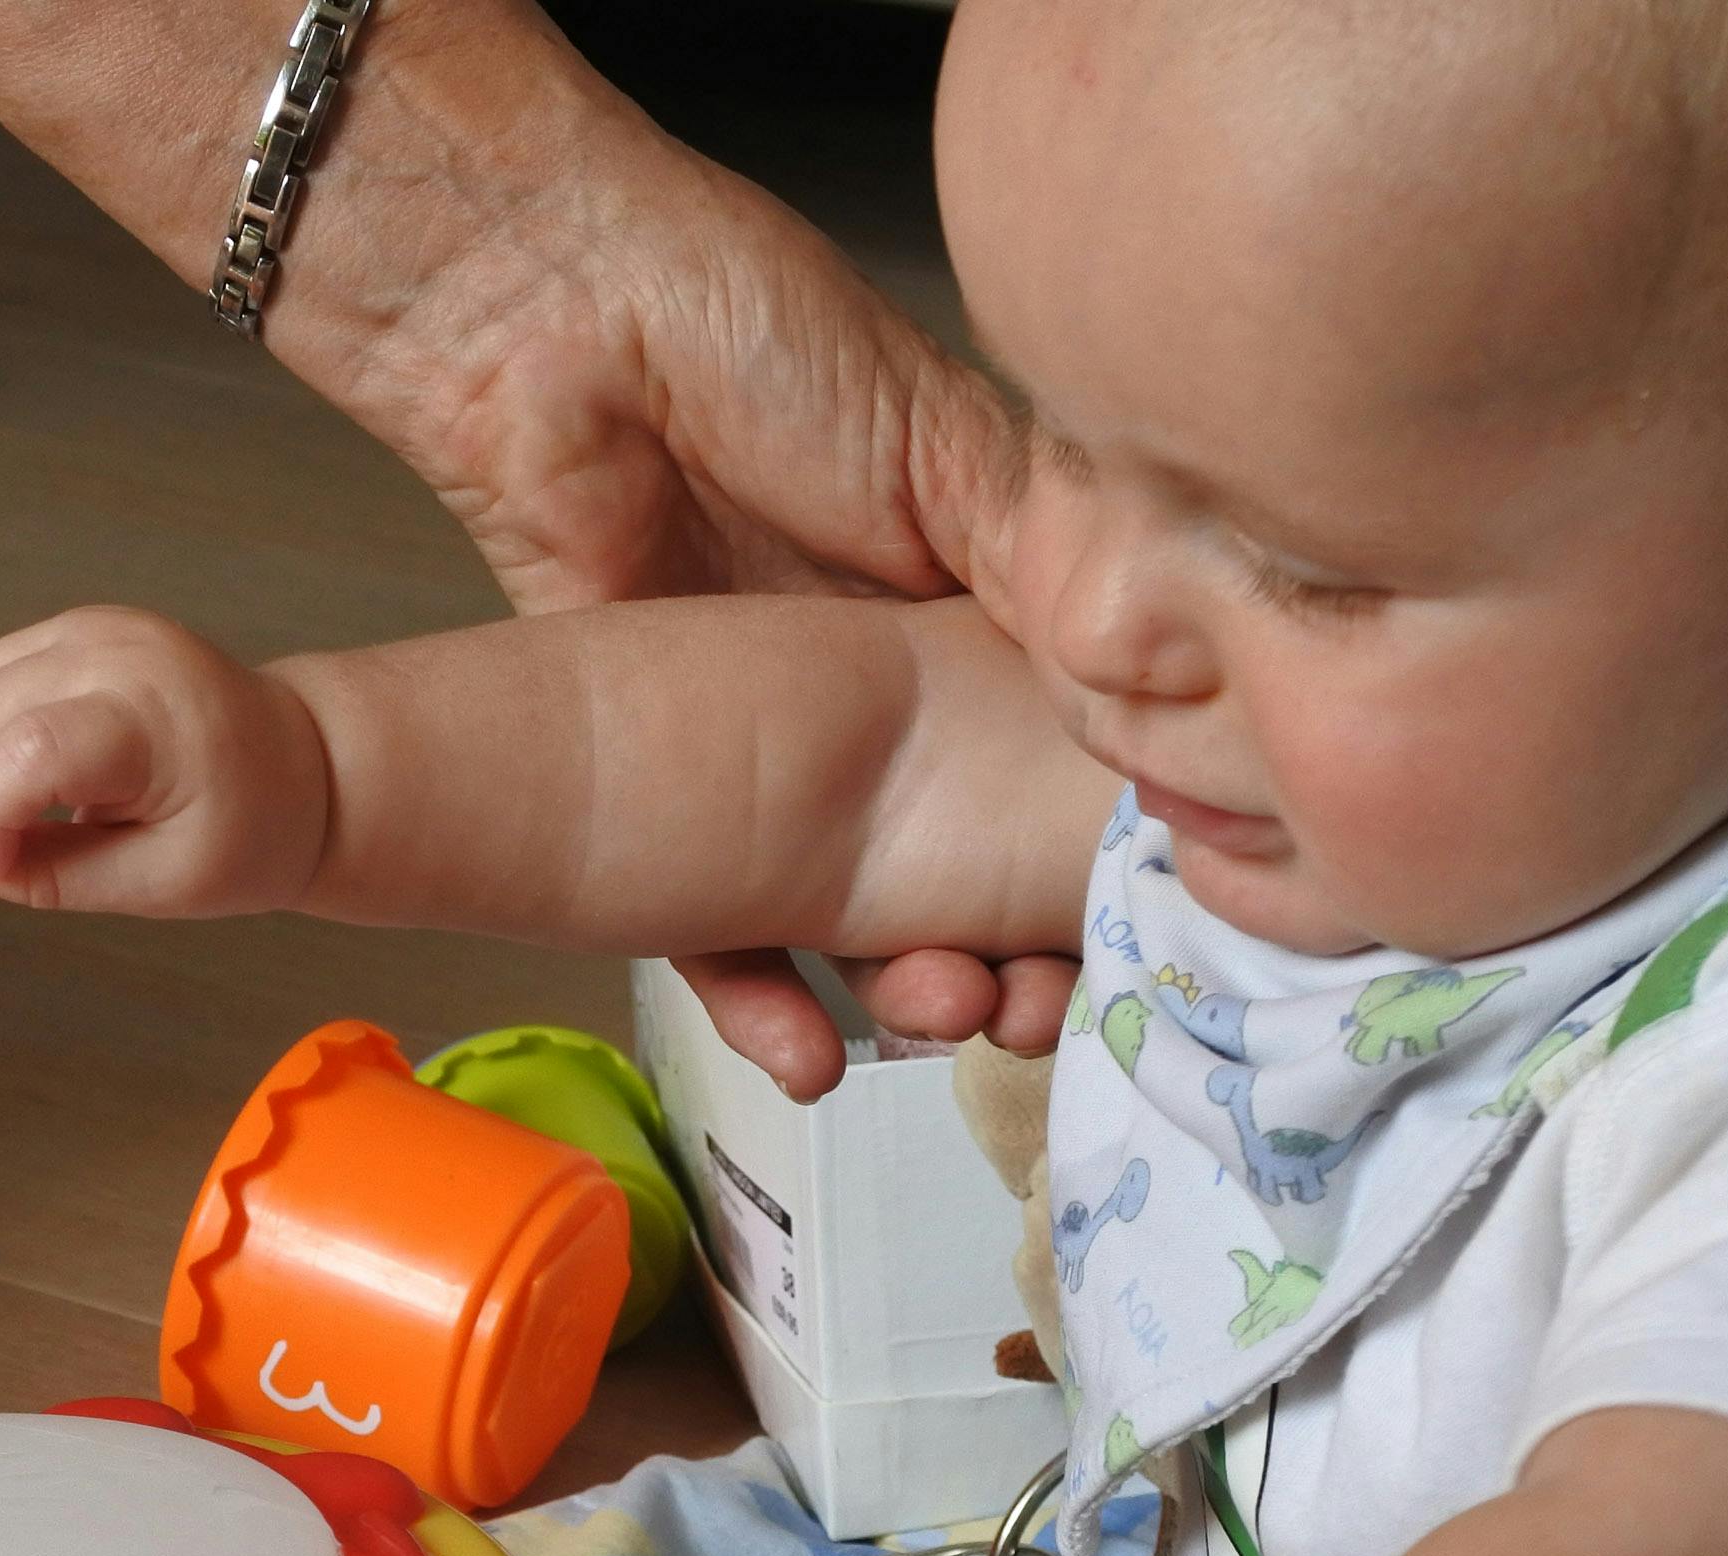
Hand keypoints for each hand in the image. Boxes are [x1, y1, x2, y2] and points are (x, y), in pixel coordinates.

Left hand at [0, 0, 1059, 1086]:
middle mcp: (871, 694)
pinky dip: (760, 997)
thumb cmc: (751, 338)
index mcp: (957, 605)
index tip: (1145, 912)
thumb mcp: (942, 443)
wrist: (551, 329)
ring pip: (851, 911)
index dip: (1093, 845)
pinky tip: (810, 1055)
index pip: (1051, 761)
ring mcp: (766, 754)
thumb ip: (1046, 561)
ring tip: (946, 1025)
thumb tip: (1176, 670)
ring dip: (902, 985)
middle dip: (1010, 944)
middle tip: (1045, 1001)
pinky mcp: (656, 794)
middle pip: (960, 860)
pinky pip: (711, 922)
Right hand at [0, 607, 322, 915]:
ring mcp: (97, 629)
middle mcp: (121, 653)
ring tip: (8, 830)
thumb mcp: (162, 883)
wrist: (307, 766)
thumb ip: (53, 876)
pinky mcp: (80, 629)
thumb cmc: (251, 832)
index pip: (30, 749)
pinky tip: (15, 784)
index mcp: (158, 716)